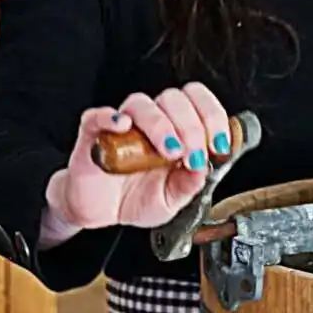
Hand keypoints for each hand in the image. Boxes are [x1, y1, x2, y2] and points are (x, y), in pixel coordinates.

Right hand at [41, 84, 231, 246]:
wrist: (100, 214)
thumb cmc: (134, 200)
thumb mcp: (172, 201)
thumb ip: (189, 185)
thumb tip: (204, 167)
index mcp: (175, 132)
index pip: (198, 103)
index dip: (213, 117)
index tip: (219, 144)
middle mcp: (150, 123)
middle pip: (174, 99)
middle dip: (191, 127)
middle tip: (192, 156)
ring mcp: (120, 126)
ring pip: (141, 104)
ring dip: (160, 125)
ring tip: (168, 153)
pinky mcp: (93, 134)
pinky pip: (97, 116)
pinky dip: (110, 117)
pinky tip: (122, 127)